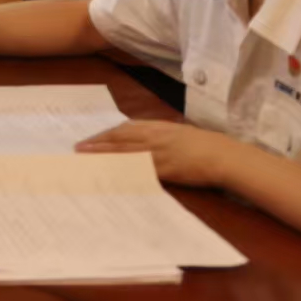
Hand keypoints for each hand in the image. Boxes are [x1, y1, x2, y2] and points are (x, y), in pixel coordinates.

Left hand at [76, 120, 240, 186]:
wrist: (221, 154)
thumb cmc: (201, 143)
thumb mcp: (176, 132)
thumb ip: (157, 134)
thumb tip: (139, 137)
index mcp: (157, 127)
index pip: (124, 129)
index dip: (105, 134)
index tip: (90, 138)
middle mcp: (154, 137)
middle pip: (119, 139)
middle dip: (98, 143)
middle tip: (78, 148)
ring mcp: (158, 152)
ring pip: (125, 152)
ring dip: (105, 155)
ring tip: (87, 159)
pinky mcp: (165, 169)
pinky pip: (139, 169)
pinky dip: (124, 170)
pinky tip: (111, 174)